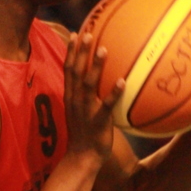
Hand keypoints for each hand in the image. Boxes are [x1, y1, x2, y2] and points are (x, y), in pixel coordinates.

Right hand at [63, 32, 124, 162]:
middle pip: (75, 72)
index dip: (70, 51)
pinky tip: (122, 82)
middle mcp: (75, 100)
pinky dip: (113, 93)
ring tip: (104, 49)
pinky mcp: (97, 122)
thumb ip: (88, 95)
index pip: (68, 70)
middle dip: (79, 52)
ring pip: (88, 85)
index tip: (75, 33)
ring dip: (96, 66)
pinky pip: (105, 106)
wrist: (82, 157)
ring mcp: (85, 111)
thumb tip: (102, 80)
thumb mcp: (82, 111)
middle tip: (87, 33)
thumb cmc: (85, 134)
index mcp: (70, 97)